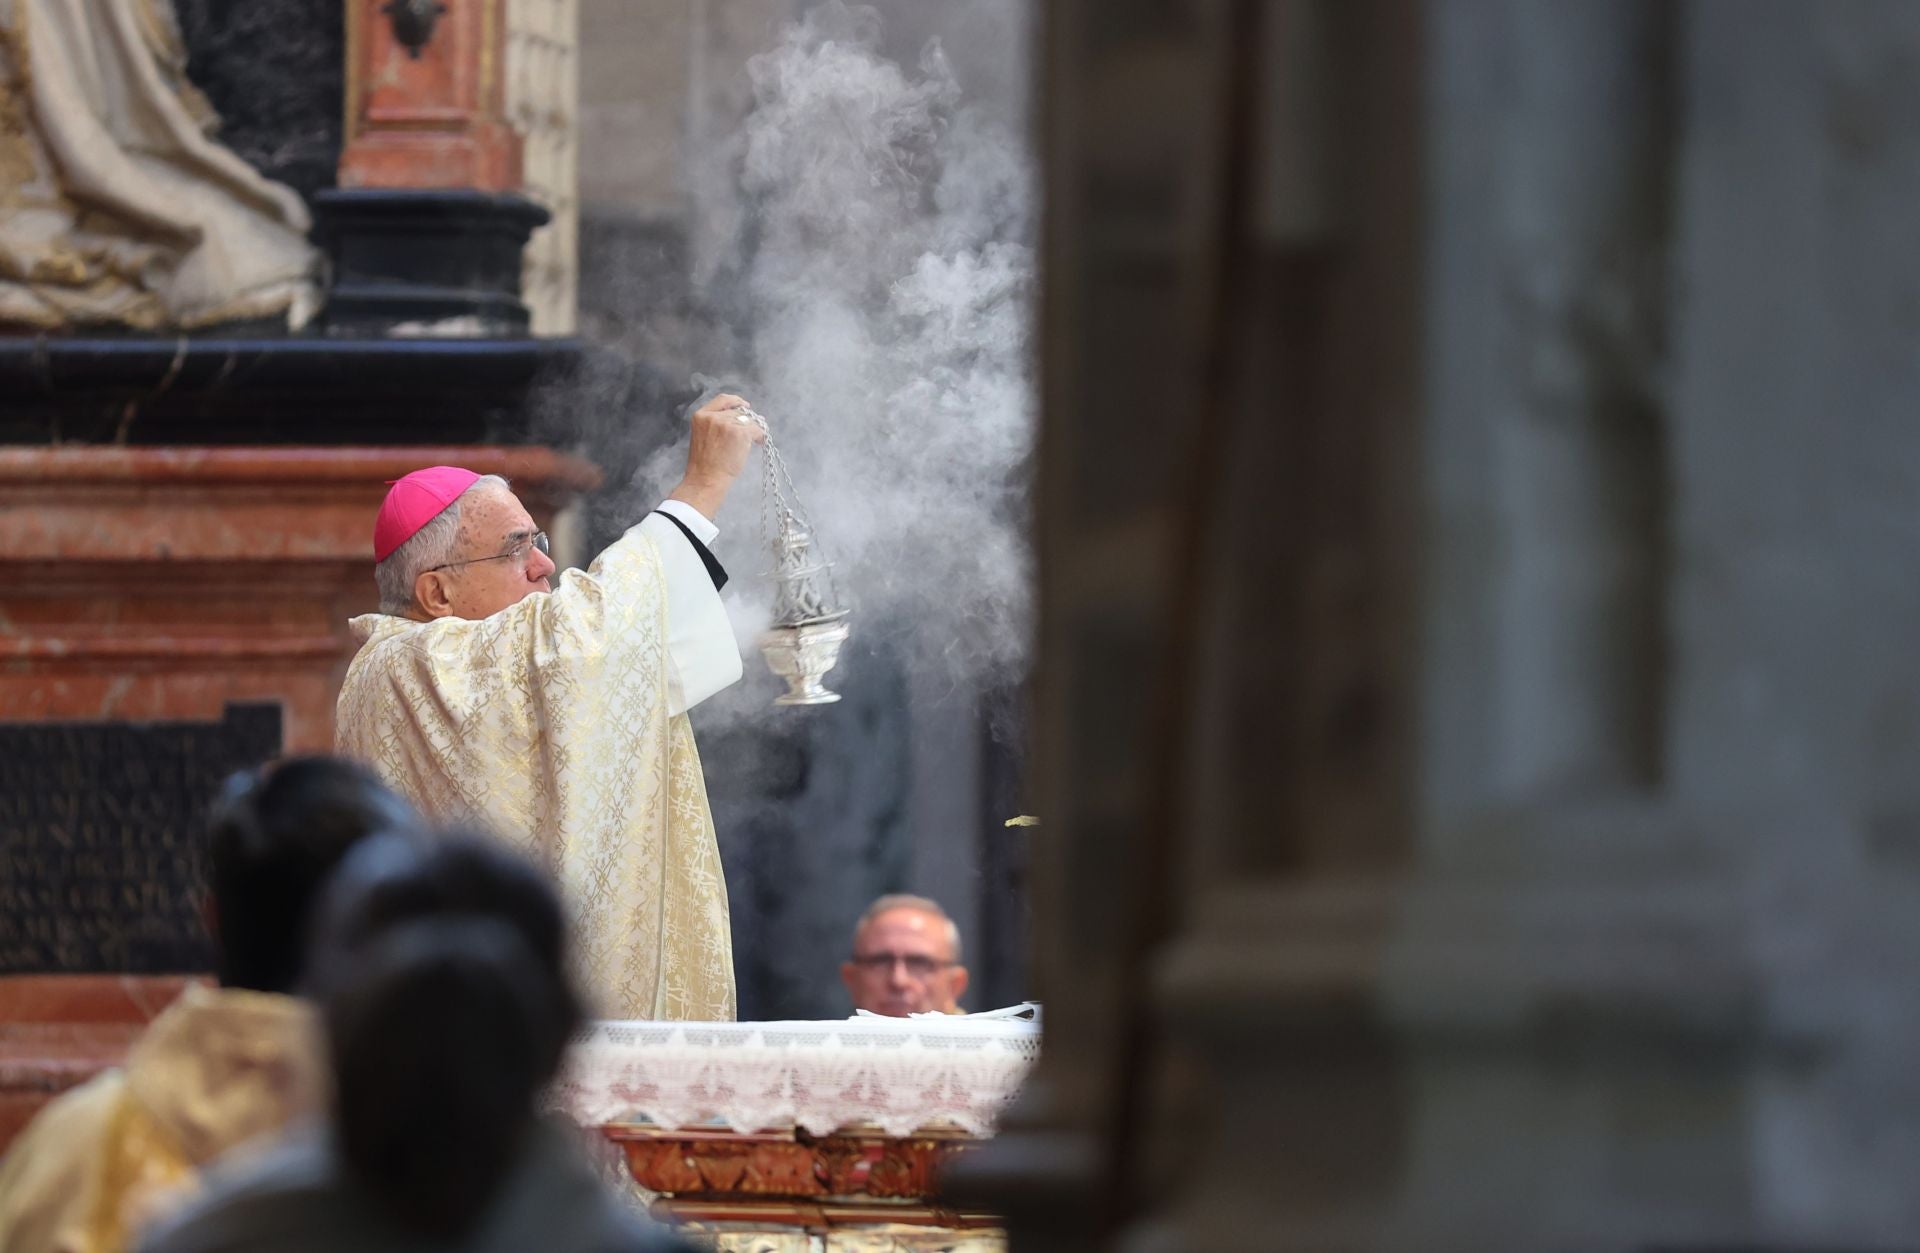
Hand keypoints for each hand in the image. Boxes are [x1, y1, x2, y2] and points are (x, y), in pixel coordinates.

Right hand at [669, 393, 765, 518]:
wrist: (706, 479)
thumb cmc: (705, 465)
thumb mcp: (703, 437)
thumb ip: (717, 424)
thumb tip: (743, 415)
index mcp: (700, 416)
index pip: (722, 399)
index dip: (736, 401)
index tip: (745, 406)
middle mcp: (712, 417)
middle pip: (738, 412)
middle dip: (748, 421)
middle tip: (755, 431)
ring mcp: (726, 423)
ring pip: (748, 421)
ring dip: (754, 430)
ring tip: (755, 441)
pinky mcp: (739, 432)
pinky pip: (757, 429)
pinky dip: (760, 436)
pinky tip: (758, 443)